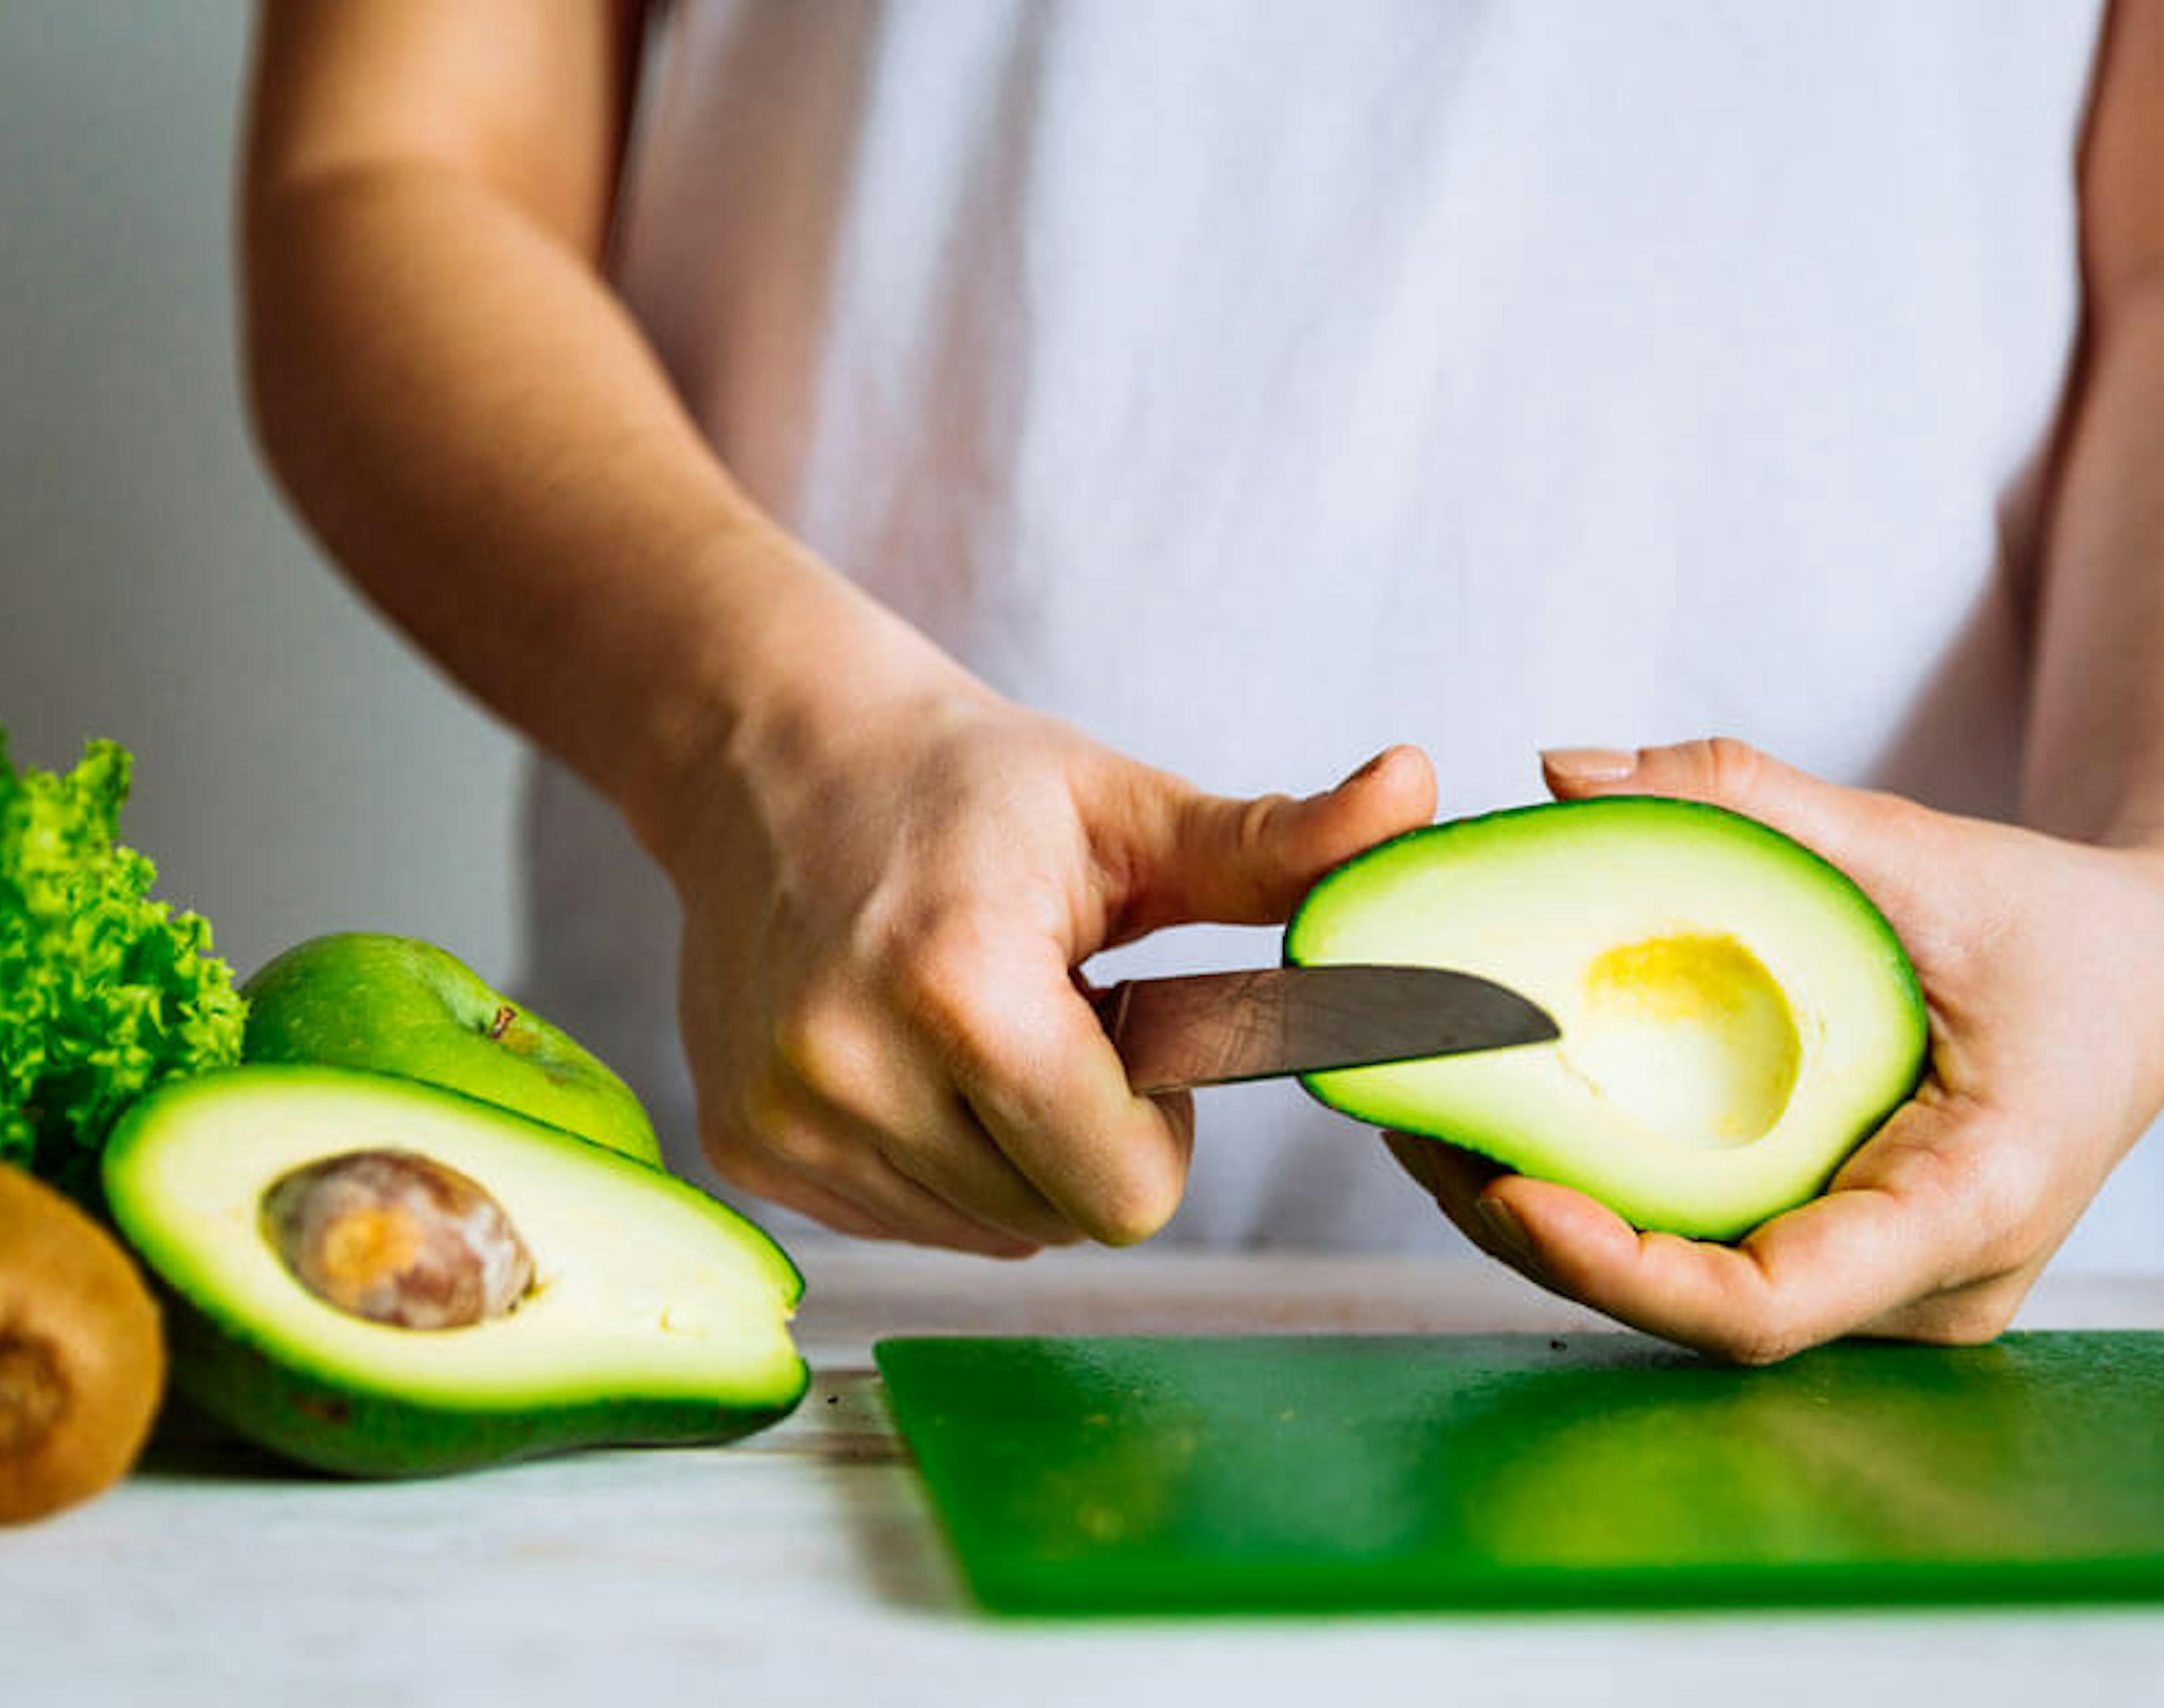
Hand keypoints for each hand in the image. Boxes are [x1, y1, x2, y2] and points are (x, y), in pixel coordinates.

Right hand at [642, 640, 1436, 1255]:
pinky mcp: (744, 1149)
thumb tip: (1419, 793)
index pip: (1128, 1189)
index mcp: (957, 984)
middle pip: (1062, 1223)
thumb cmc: (971, 786)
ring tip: (979, 1024)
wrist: (775, 761)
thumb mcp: (1130, 810)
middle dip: (1088, 1135)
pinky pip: (910, 1223)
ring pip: (989, 1235)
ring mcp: (784, 1120)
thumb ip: (1278, 846)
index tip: (1125, 1020)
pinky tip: (913, 1054)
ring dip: (1014, 1152)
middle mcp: (847, 1068)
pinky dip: (940, 1159)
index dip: (1158, 1119)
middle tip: (1054, 1016)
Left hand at [1388, 737, 2163, 1362]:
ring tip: (1426, 1111)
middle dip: (1536, 1225)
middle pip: (1691, 1301)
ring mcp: (1884, 1285)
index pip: (1759, 1307)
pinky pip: (1707, 1242)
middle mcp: (1921, 1287)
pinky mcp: (1847, 1254)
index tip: (1498, 1188)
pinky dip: (1606, 1188)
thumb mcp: (1918, 847)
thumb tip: (1561, 771)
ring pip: (1685, 1282)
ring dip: (1551, 1211)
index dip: (1613, 1267)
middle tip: (1407, 1119)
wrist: (2155, 965)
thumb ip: (1744, 801)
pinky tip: (1509, 1115)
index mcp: (1964, 1211)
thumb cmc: (2060, 921)